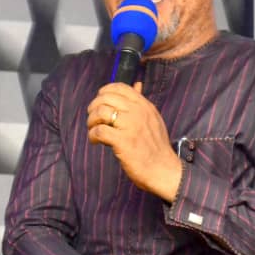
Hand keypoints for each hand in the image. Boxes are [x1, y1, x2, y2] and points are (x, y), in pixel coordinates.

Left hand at [86, 82, 183, 201]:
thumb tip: (137, 84)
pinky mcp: (123, 141)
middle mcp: (138, 112)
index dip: (103, 93)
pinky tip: (95, 141)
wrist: (164, 170)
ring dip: (91, 121)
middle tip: (93, 120)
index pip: (119, 87)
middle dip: (94, 108)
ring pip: (100, 112)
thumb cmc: (156, 147)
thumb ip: (142, 102)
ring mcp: (131, 126)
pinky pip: (99, 131)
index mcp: (144, 105)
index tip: (100, 104)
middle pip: (105, 98)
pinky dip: (93, 135)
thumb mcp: (154, 119)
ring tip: (93, 130)